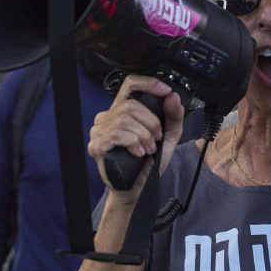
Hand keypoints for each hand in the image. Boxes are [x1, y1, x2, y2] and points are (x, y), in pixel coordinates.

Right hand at [88, 75, 183, 196]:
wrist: (139, 188)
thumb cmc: (148, 163)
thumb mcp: (166, 137)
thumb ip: (173, 117)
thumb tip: (173, 97)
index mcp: (123, 110)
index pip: (130, 84)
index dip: (148, 83)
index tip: (165, 90)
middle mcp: (108, 117)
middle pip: (131, 105)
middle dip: (150, 122)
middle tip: (156, 139)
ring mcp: (99, 130)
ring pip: (125, 119)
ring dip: (143, 136)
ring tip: (148, 149)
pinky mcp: (97, 145)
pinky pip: (117, 134)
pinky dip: (133, 143)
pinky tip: (137, 153)